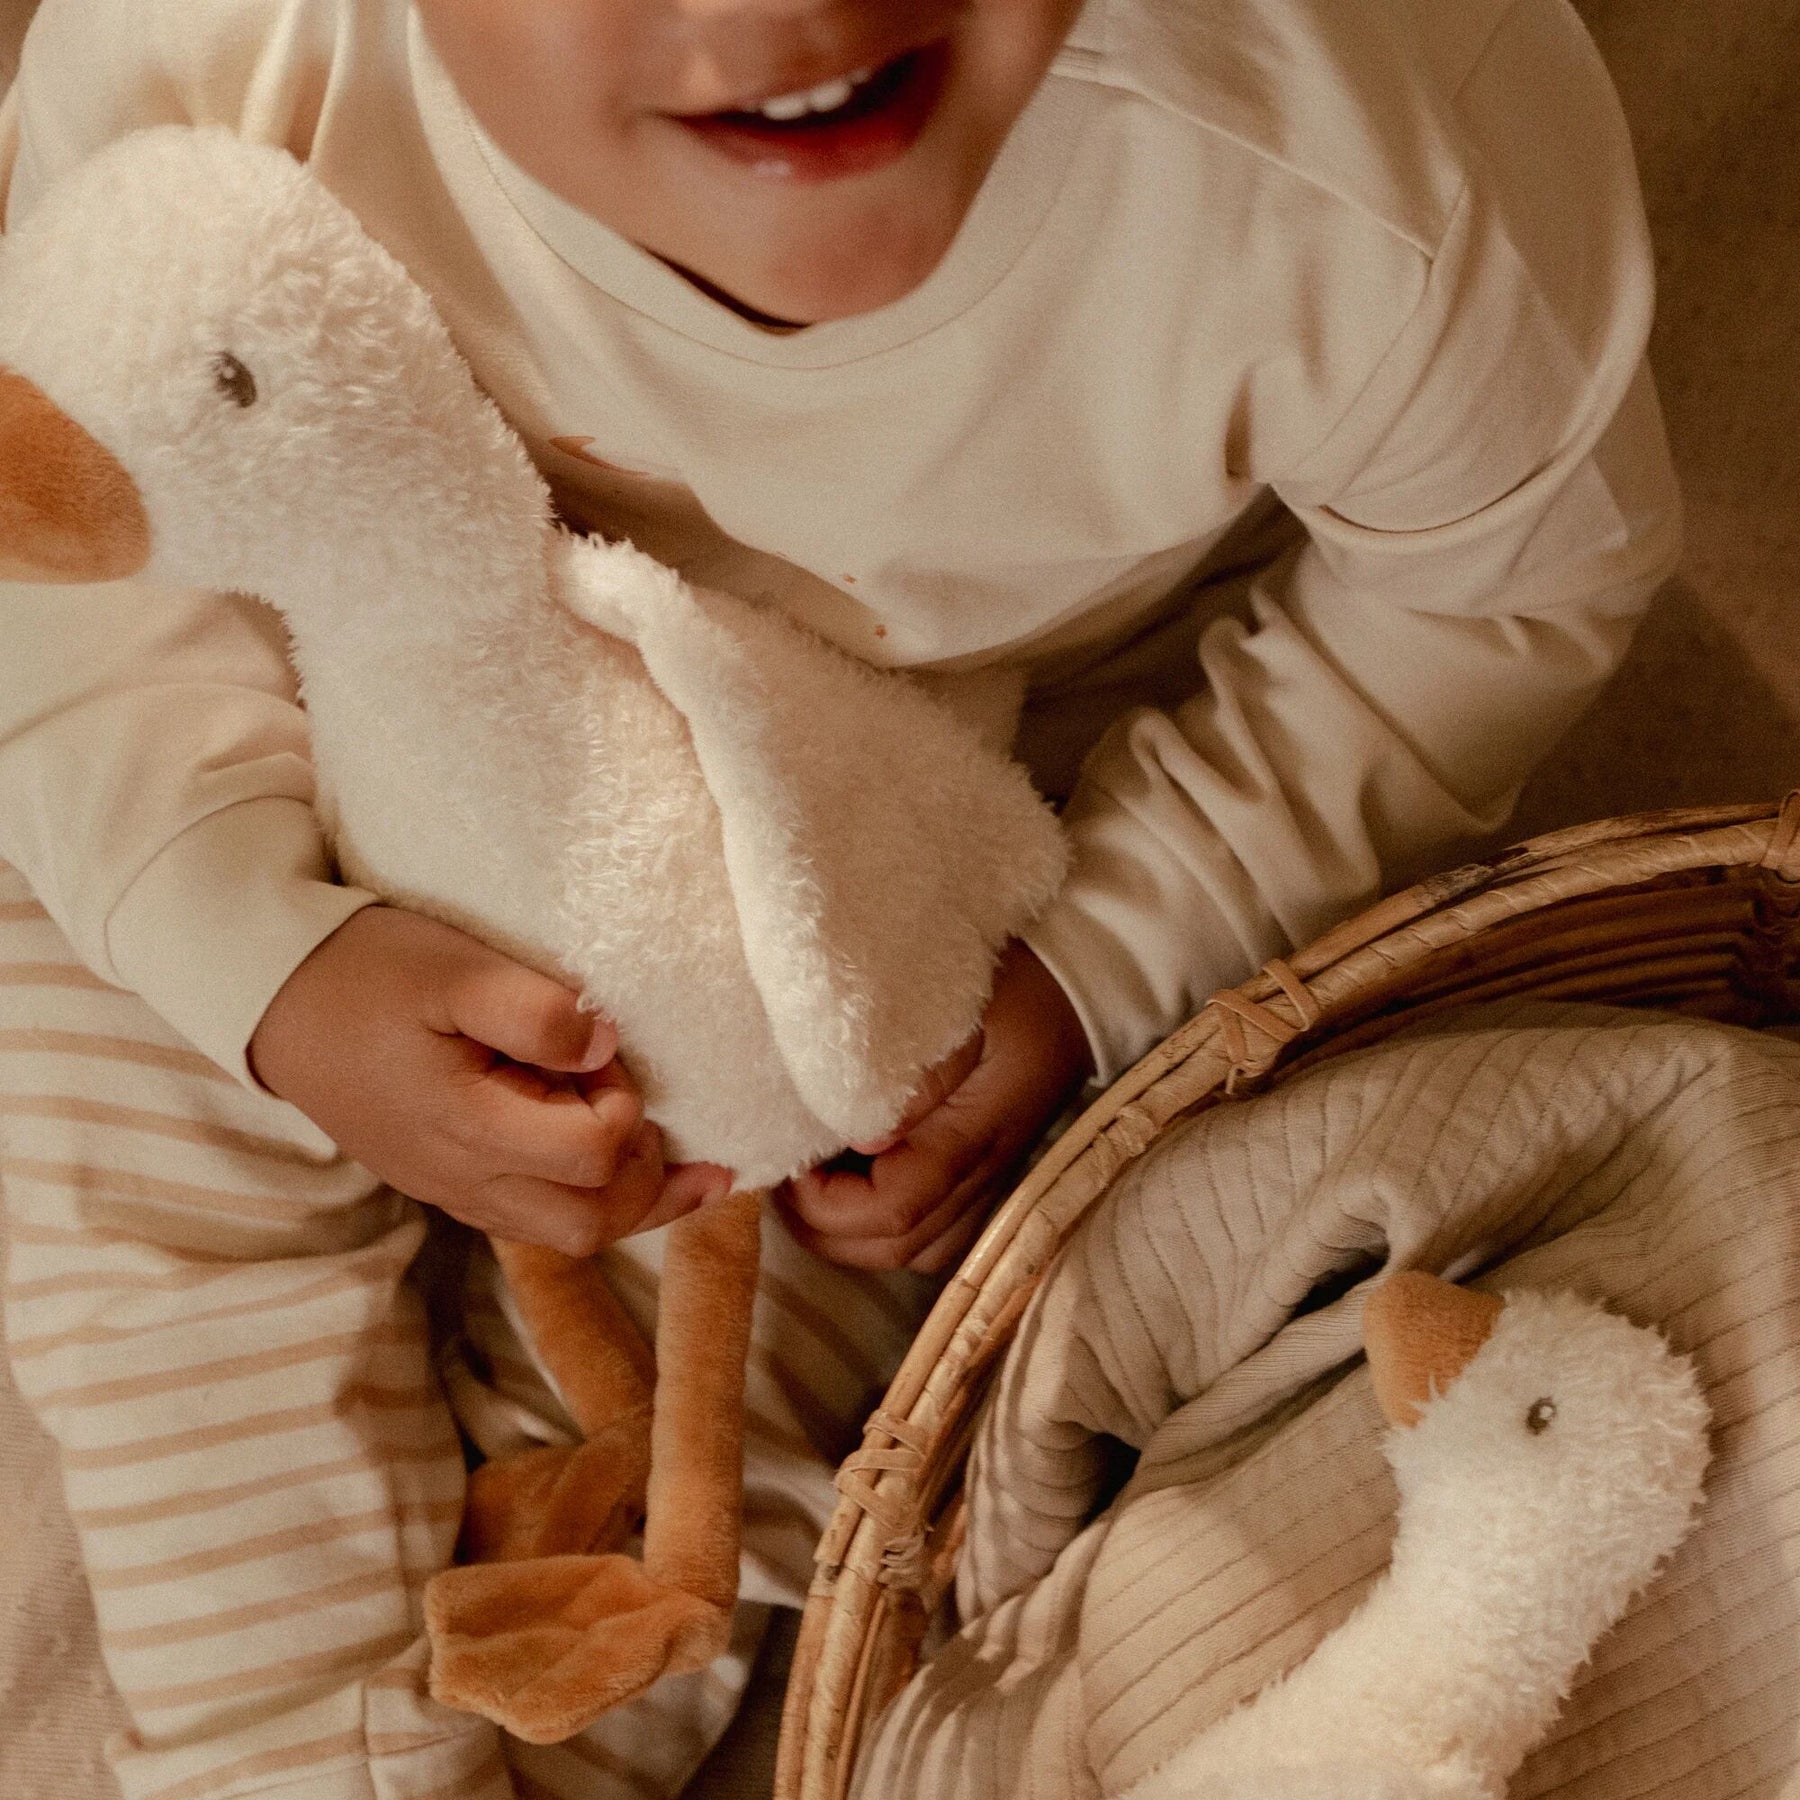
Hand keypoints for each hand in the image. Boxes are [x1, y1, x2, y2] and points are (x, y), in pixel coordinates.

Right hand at [248, 906, 730, 1255]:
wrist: (276, 999)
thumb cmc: (368, 973)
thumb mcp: (455, 968)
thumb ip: (537, 1012)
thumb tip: (607, 1046)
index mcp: (466, 1127)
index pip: (590, 1155)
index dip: (622, 1105)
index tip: (604, 1052)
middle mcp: (462, 1180)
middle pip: (590, 1226)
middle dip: (643, 1177)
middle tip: (648, 1111)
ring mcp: (453, 1192)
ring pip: (568, 1237)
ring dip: (630, 1202)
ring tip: (673, 1155)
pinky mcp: (448, 1186)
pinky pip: (536, 1221)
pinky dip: (590, 1200)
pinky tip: (620, 1164)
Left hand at [776, 942, 1094, 1273]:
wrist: (1079, 992)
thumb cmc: (1016, 988)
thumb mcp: (963, 1007)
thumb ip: (916, 1072)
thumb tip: (862, 1136)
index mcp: (971, 1137)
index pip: (890, 1210)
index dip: (825, 1201)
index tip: (792, 1158)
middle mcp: (981, 1176)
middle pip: (891, 1246)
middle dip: (822, 1224)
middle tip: (787, 1170)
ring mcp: (985, 1185)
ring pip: (907, 1251)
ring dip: (848, 1231)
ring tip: (814, 1178)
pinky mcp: (984, 1179)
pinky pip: (929, 1236)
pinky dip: (882, 1226)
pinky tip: (858, 1180)